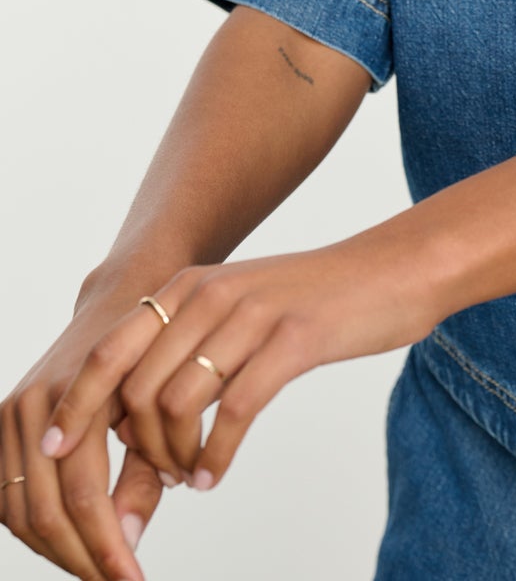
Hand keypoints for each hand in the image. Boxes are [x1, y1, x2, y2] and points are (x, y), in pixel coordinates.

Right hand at [2, 290, 165, 580]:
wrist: (119, 305)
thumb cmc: (149, 359)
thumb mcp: (155, 413)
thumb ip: (143, 476)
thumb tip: (128, 542)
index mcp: (78, 396)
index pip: (85, 494)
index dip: (107, 545)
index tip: (133, 579)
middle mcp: (33, 405)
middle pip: (45, 511)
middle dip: (83, 557)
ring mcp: (10, 415)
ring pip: (20, 512)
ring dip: (58, 552)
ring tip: (99, 570)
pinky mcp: (0, 426)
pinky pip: (7, 497)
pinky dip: (36, 531)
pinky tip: (72, 546)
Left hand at [39, 230, 439, 495]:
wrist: (392, 271)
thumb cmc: (314, 300)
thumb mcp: (237, 307)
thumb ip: (187, 345)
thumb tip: (132, 416)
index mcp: (188, 286)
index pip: (108, 353)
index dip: (78, 408)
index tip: (59, 452)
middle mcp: (210, 294)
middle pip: (138, 392)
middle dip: (138, 452)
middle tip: (159, 480)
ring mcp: (251, 315)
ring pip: (178, 406)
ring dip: (175, 458)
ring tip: (190, 476)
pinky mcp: (293, 340)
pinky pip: (234, 413)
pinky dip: (215, 457)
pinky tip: (215, 476)